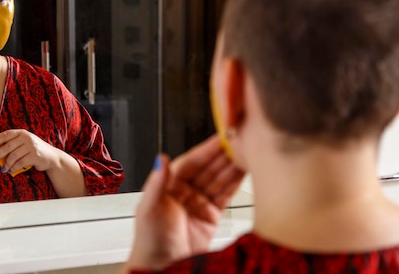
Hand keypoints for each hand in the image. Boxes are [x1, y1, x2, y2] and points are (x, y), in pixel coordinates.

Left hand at [0, 129, 55, 173]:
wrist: (51, 156)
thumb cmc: (34, 150)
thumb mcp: (24, 142)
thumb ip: (13, 143)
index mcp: (21, 133)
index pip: (6, 135)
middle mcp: (26, 138)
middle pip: (8, 146)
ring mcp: (31, 146)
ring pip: (13, 156)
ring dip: (6, 164)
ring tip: (3, 169)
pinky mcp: (35, 156)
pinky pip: (20, 163)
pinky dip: (14, 167)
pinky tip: (11, 170)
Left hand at [125, 135, 245, 270]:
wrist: (161, 268)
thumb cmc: (149, 240)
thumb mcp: (149, 208)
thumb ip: (157, 182)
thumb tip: (161, 159)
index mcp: (169, 183)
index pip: (192, 161)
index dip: (208, 149)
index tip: (221, 137)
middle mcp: (185, 190)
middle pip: (208, 167)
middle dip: (224, 154)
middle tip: (240, 141)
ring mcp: (199, 202)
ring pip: (219, 179)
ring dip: (233, 166)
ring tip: (248, 153)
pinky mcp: (212, 215)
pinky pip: (226, 195)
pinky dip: (236, 183)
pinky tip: (246, 171)